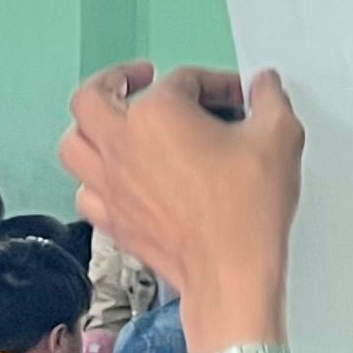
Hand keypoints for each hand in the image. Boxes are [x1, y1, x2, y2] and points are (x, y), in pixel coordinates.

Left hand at [59, 64, 304, 344]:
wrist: (231, 274)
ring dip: (90, 127)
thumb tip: (264, 87)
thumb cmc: (246, 212)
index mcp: (157, 113)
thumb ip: (270, 100)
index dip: (215, 83)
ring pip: (74, 143)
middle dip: (115, 79)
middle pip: (93, 96)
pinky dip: (95, 179)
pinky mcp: (112, 220)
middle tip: (137, 78)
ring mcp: (110, 185)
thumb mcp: (278, 138)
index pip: (182, 80)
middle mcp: (122, 144)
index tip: (236, 97)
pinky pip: (85, 190)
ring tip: (112, 121)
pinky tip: (117, 177)